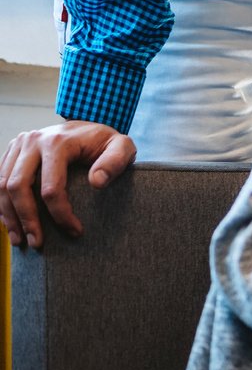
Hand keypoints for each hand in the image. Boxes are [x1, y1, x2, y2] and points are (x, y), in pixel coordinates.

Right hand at [0, 120, 135, 248]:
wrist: (87, 126)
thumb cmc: (105, 142)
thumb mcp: (122, 146)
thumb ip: (116, 161)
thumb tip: (97, 183)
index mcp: (58, 142)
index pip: (51, 187)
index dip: (60, 214)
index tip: (75, 232)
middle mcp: (32, 141)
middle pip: (18, 187)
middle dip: (27, 219)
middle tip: (37, 243)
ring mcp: (18, 145)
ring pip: (2, 187)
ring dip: (9, 217)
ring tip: (21, 241)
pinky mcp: (11, 152)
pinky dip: (3, 206)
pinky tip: (12, 224)